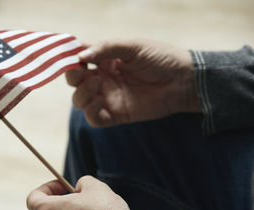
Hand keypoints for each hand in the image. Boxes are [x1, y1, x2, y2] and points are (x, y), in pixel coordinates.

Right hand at [66, 39, 200, 126]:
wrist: (182, 81)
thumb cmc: (161, 59)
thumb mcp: (133, 47)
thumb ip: (106, 48)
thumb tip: (80, 55)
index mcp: (105, 60)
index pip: (79, 60)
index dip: (71, 58)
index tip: (71, 56)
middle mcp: (103, 79)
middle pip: (74, 81)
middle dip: (73, 76)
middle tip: (84, 71)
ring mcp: (108, 97)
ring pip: (79, 100)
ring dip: (82, 93)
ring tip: (97, 85)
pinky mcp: (116, 114)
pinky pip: (94, 119)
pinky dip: (91, 111)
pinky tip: (101, 101)